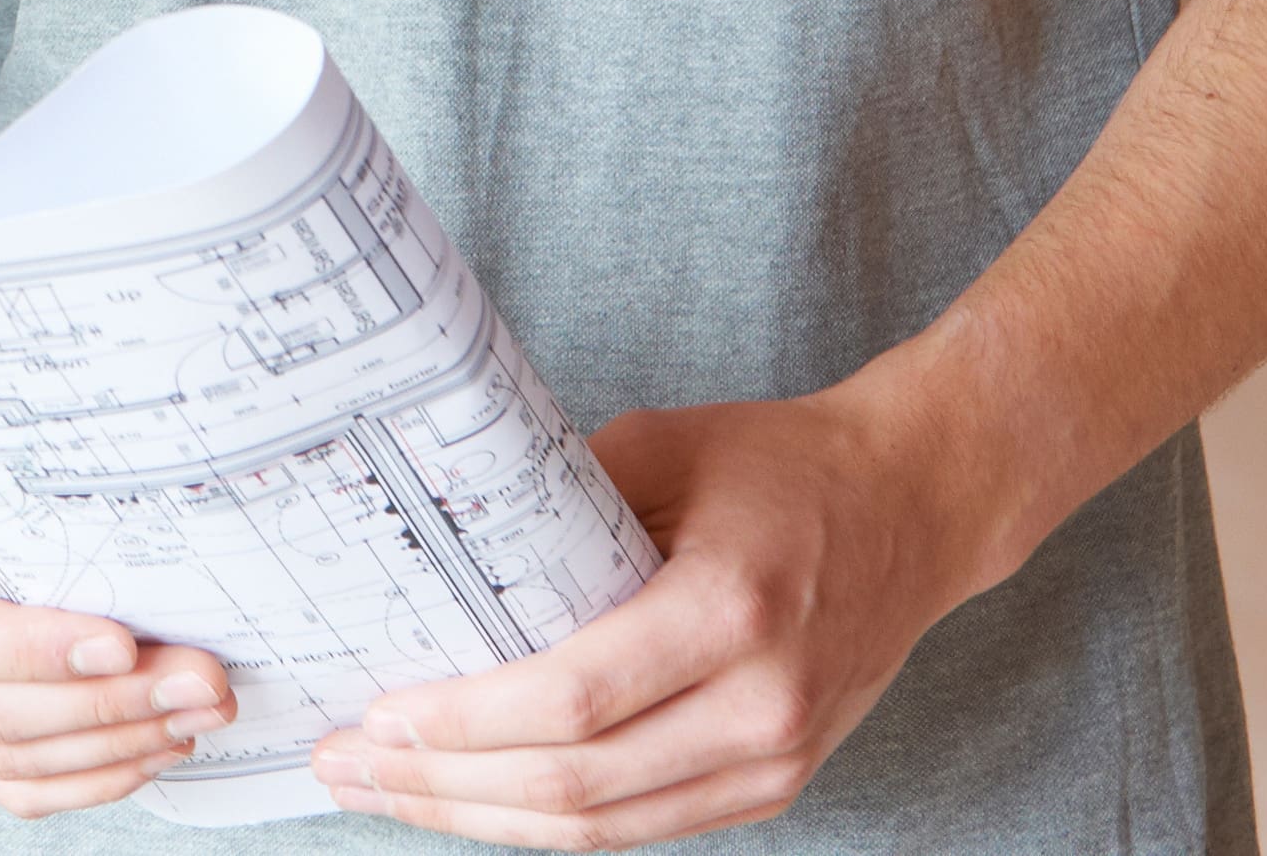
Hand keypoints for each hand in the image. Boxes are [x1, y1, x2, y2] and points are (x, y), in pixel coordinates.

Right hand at [0, 464, 235, 815]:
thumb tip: (131, 496)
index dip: (27, 651)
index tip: (121, 643)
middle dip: (106, 704)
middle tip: (200, 680)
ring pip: (2, 762)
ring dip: (112, 746)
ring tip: (194, 711)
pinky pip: (3, 785)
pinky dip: (83, 777)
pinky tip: (148, 748)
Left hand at [309, 387, 1010, 843]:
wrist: (919, 507)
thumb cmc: (787, 466)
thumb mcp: (663, 449)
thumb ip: (558, 506)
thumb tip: (436, 549)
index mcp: (731, 610)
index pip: (573, 702)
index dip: (465, 724)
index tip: (379, 715)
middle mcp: (762, 706)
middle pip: (575, 784)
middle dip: (444, 785)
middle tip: (347, 765)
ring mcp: (775, 761)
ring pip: (603, 829)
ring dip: (482, 818)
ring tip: (388, 792)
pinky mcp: (773, 785)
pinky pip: (642, 827)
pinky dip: (550, 821)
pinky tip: (477, 799)